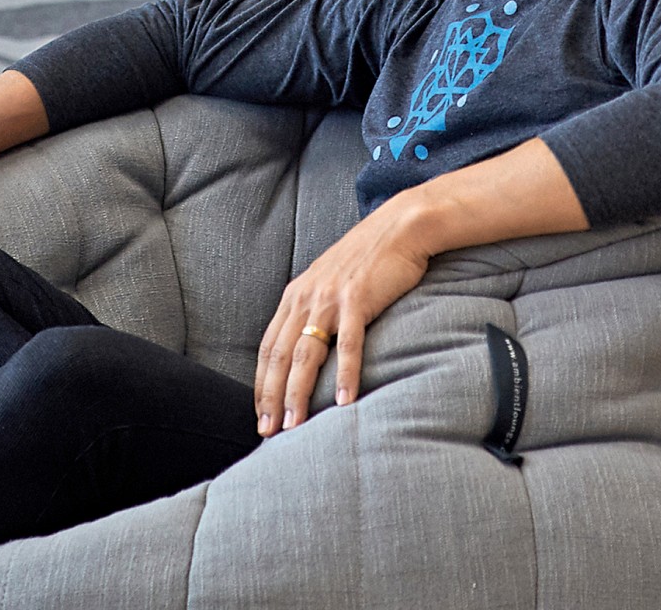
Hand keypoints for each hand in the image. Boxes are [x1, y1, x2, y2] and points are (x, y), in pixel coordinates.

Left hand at [254, 200, 430, 435]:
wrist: (399, 227)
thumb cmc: (366, 260)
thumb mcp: (328, 283)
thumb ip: (314, 312)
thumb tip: (306, 349)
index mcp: (296, 296)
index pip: (269, 348)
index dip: (262, 384)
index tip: (261, 414)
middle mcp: (306, 297)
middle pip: (281, 355)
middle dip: (272, 397)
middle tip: (268, 432)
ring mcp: (331, 298)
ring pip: (307, 354)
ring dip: (298, 393)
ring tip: (294, 426)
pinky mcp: (358, 299)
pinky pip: (348, 344)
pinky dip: (344, 374)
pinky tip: (343, 401)